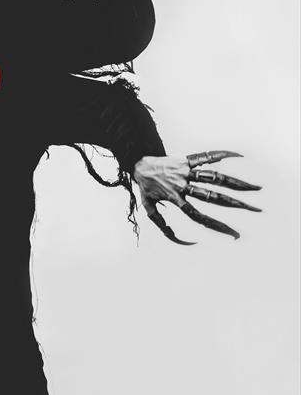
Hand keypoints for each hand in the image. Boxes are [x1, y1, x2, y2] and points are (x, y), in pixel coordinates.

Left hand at [133, 151, 261, 243]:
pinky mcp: (186, 160)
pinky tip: (239, 156)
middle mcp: (184, 186)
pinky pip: (206, 156)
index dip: (218, 227)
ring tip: (255, 188)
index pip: (200, 217)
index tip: (235, 234)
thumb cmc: (145, 188)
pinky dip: (221, 154)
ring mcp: (186, 172)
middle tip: (257, 209)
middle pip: (214, 197)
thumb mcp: (149, 210)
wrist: (136, 163)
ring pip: (215, 177)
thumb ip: (163, 226)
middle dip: (236, 205)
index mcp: (177, 200)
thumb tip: (183, 240)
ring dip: (236, 182)